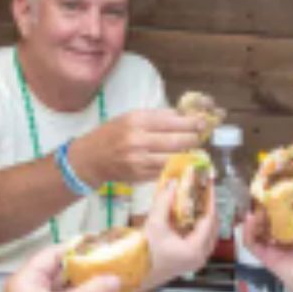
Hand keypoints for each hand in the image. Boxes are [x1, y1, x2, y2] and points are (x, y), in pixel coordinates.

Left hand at [0, 246, 121, 291]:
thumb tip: (115, 278)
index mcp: (27, 281)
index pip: (52, 254)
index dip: (75, 248)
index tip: (100, 244)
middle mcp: (32, 291)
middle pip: (61, 271)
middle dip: (86, 268)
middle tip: (111, 262)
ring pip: (67, 289)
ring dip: (87, 286)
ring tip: (112, 280)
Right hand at [71, 109, 203, 183]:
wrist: (90, 159)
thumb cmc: (111, 134)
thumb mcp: (130, 117)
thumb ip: (157, 117)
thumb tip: (184, 116)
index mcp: (137, 121)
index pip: (172, 121)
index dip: (191, 123)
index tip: (202, 122)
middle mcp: (138, 140)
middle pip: (177, 140)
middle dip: (194, 138)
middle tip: (200, 136)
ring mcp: (140, 160)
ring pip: (175, 158)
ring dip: (188, 154)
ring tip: (194, 149)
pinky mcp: (141, 175)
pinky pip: (166, 170)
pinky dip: (177, 166)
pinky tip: (183, 161)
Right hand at [138, 178, 217, 291]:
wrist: (136, 274)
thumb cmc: (145, 253)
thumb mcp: (154, 225)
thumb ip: (165, 202)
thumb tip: (173, 183)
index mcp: (195, 249)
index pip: (209, 220)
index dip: (210, 201)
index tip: (209, 186)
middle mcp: (201, 257)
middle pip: (214, 227)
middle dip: (210, 208)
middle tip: (205, 191)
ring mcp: (197, 260)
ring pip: (210, 234)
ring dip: (206, 217)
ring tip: (200, 201)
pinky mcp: (192, 261)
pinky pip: (203, 240)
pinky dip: (200, 227)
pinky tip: (192, 217)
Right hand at [242, 201, 292, 291]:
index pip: (287, 209)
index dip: (279, 199)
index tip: (273, 187)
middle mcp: (288, 235)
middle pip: (270, 217)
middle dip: (264, 206)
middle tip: (259, 195)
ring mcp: (276, 246)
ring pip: (259, 229)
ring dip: (255, 217)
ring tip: (255, 209)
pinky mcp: (267, 258)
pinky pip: (253, 244)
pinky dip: (248, 232)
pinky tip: (250, 221)